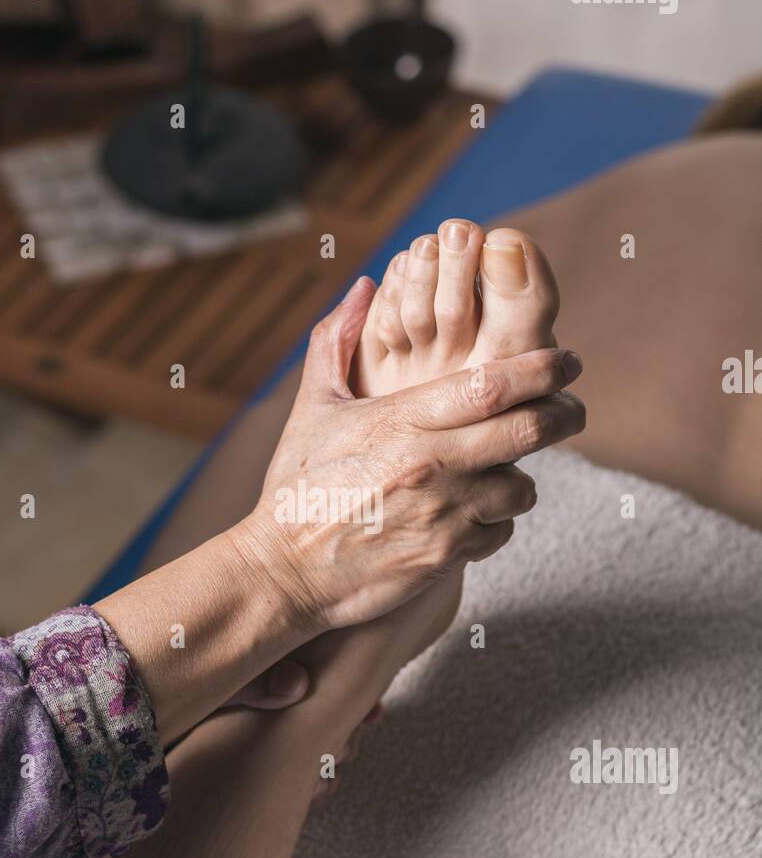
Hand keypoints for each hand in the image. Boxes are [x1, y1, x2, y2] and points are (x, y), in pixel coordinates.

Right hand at [236, 278, 583, 632]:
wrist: (283, 572)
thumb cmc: (296, 488)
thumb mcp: (312, 408)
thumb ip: (337, 341)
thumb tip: (365, 286)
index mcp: (401, 419)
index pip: (493, 382)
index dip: (542, 368)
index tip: (567, 360)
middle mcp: (430, 463)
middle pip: (527, 429)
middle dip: (564, 414)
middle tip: (574, 408)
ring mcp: (442, 513)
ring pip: (521, 486)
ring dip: (523, 477)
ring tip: (509, 471)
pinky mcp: (445, 557)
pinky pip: (499, 533)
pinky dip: (497, 523)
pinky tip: (476, 515)